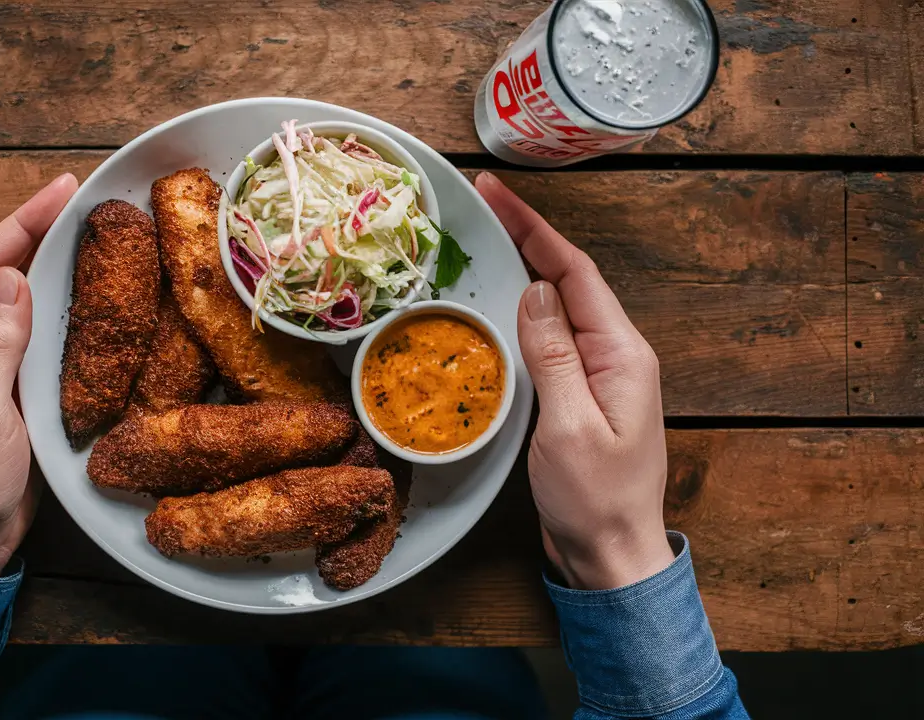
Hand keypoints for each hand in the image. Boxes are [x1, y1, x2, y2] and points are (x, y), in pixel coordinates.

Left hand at [0, 174, 78, 576]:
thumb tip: (12, 277)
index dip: (21, 221)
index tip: (62, 189)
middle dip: (37, 230)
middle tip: (85, 199)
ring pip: (17, 297)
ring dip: (50, 262)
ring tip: (91, 232)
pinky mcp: (7, 383)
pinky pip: (32, 331)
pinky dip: (58, 305)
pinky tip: (87, 293)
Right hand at [476, 173, 673, 589]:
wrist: (611, 554)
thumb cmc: (596, 499)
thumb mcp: (570, 425)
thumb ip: (553, 355)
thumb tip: (534, 290)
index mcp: (621, 353)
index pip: (575, 272)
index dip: (535, 228)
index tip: (497, 193)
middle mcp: (613, 354)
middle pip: (566, 280)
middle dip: (526, 237)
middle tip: (480, 204)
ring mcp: (596, 374)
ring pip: (555, 307)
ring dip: (521, 270)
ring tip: (480, 242)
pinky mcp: (577, 394)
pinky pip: (547, 339)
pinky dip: (518, 313)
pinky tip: (493, 307)